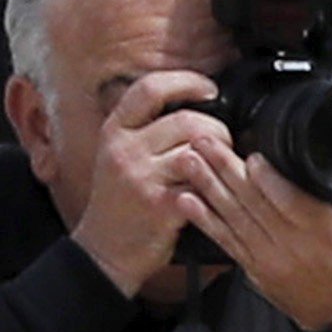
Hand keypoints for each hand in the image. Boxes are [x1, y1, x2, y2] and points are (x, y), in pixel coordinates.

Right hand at [65, 69, 228, 293]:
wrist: (105, 249)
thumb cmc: (121, 202)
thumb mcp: (120, 156)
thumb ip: (149, 130)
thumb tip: (196, 104)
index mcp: (116, 131)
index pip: (150, 88)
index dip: (186, 82)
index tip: (209, 88)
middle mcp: (124, 149)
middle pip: (189, 121)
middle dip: (219, 131)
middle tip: (225, 145)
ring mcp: (141, 176)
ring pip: (200, 151)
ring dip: (223, 159)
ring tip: (222, 170)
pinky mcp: (161, 204)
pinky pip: (203, 185)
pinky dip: (218, 188)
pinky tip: (217, 194)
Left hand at [160, 140, 331, 330]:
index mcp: (323, 229)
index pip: (289, 199)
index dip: (266, 176)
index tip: (248, 152)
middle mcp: (292, 242)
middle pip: (252, 200)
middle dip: (224, 168)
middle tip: (203, 141)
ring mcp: (267, 255)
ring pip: (233, 216)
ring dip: (207, 186)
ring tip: (188, 161)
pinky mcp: (251, 264)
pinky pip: (224, 239)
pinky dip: (204, 219)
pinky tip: (186, 201)